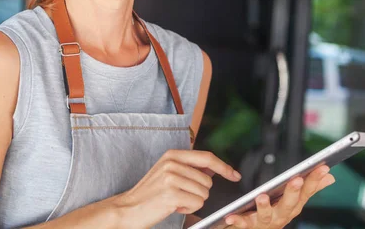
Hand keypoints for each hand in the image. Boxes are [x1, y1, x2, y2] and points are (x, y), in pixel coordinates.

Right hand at [114, 150, 241, 228]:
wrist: (129, 207)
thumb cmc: (151, 193)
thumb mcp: (168, 172)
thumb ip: (189, 167)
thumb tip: (213, 168)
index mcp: (172, 155)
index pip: (206, 157)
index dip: (224, 167)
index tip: (235, 175)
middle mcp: (172, 163)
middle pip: (207, 180)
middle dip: (199, 192)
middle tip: (181, 195)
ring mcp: (171, 177)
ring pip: (204, 193)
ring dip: (193, 201)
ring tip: (175, 200)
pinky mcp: (172, 193)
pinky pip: (197, 203)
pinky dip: (188, 209)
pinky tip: (174, 207)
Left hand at [223, 165, 334, 228]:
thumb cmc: (275, 214)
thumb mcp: (293, 201)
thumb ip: (309, 189)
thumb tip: (329, 176)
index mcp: (292, 207)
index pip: (306, 192)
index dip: (315, 180)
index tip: (322, 167)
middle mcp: (281, 216)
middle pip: (290, 204)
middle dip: (294, 192)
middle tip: (297, 179)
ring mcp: (265, 222)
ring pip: (267, 215)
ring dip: (265, 207)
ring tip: (261, 196)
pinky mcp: (249, 226)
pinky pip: (243, 224)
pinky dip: (237, 220)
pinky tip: (230, 216)